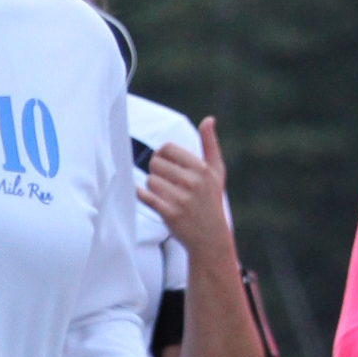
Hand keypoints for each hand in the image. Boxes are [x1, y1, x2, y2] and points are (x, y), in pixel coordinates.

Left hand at [138, 119, 233, 257]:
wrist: (210, 237)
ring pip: (150, 180)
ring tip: (165, 194)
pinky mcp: (169, 213)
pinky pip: (145, 196)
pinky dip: (140, 194)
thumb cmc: (211, 200)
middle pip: (156, 163)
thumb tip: (208, 119)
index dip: (162, 154)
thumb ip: (210, 144)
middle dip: (157, 171)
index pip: (168, 148)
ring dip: (153, 186)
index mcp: (202, 168)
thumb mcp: (217, 172)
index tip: (165, 163)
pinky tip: (142, 193)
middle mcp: (192, 182)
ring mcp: (180, 198)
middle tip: (165, 181)